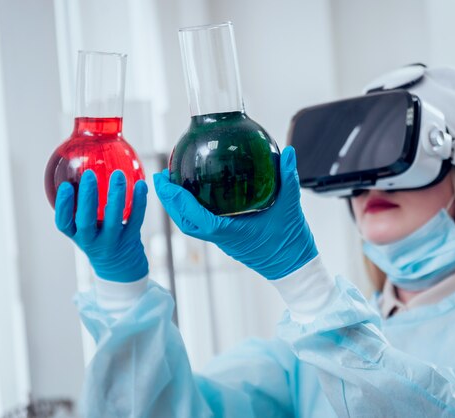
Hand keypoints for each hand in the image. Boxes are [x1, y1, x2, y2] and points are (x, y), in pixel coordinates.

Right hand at [55, 170, 148, 281]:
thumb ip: (80, 207)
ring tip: (118, 175)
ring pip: (114, 219)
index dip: (63, 206)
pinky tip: (141, 185)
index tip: (66, 186)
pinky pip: (136, 219)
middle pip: (87, 221)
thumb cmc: (98, 237)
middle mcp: (92, 241)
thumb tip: (79, 168)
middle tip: (90, 174)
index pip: (64, 223)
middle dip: (87, 198)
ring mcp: (113, 241)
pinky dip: (139, 201)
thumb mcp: (85, 228)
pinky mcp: (131, 239)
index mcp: (77, 236)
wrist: (120, 266)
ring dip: (116, 196)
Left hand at [154, 146, 316, 279]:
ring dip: (177, 206)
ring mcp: (223, 240)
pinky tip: (194, 193)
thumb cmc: (291, 241)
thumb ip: (289, 178)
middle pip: (185, 223)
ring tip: (170, 184)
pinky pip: (202, 225)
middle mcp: (223, 238)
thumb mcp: (291, 206)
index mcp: (233, 232)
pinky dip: (191, 210)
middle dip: (169, 202)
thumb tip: (288, 152)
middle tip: (160, 177)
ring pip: (191, 225)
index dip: (180, 202)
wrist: (293, 266)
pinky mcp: (227, 240)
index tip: (167, 183)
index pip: (198, 220)